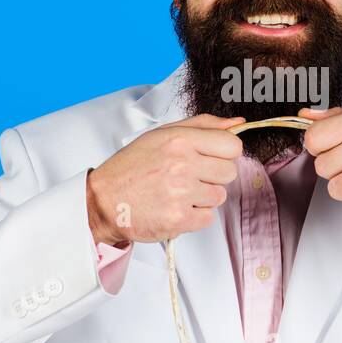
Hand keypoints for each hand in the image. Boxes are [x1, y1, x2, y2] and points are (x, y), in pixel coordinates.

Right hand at [87, 114, 244, 244]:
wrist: (103, 201)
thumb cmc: (131, 167)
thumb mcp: (162, 135)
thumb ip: (202, 125)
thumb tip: (238, 123)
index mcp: (180, 140)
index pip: (232, 145)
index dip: (224, 153)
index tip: (211, 158)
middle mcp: (182, 164)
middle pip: (230, 172)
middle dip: (213, 176)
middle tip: (189, 177)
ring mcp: (181, 192)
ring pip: (219, 196)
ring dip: (203, 197)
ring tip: (178, 193)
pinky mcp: (179, 218)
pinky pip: (208, 218)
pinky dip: (194, 216)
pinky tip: (175, 207)